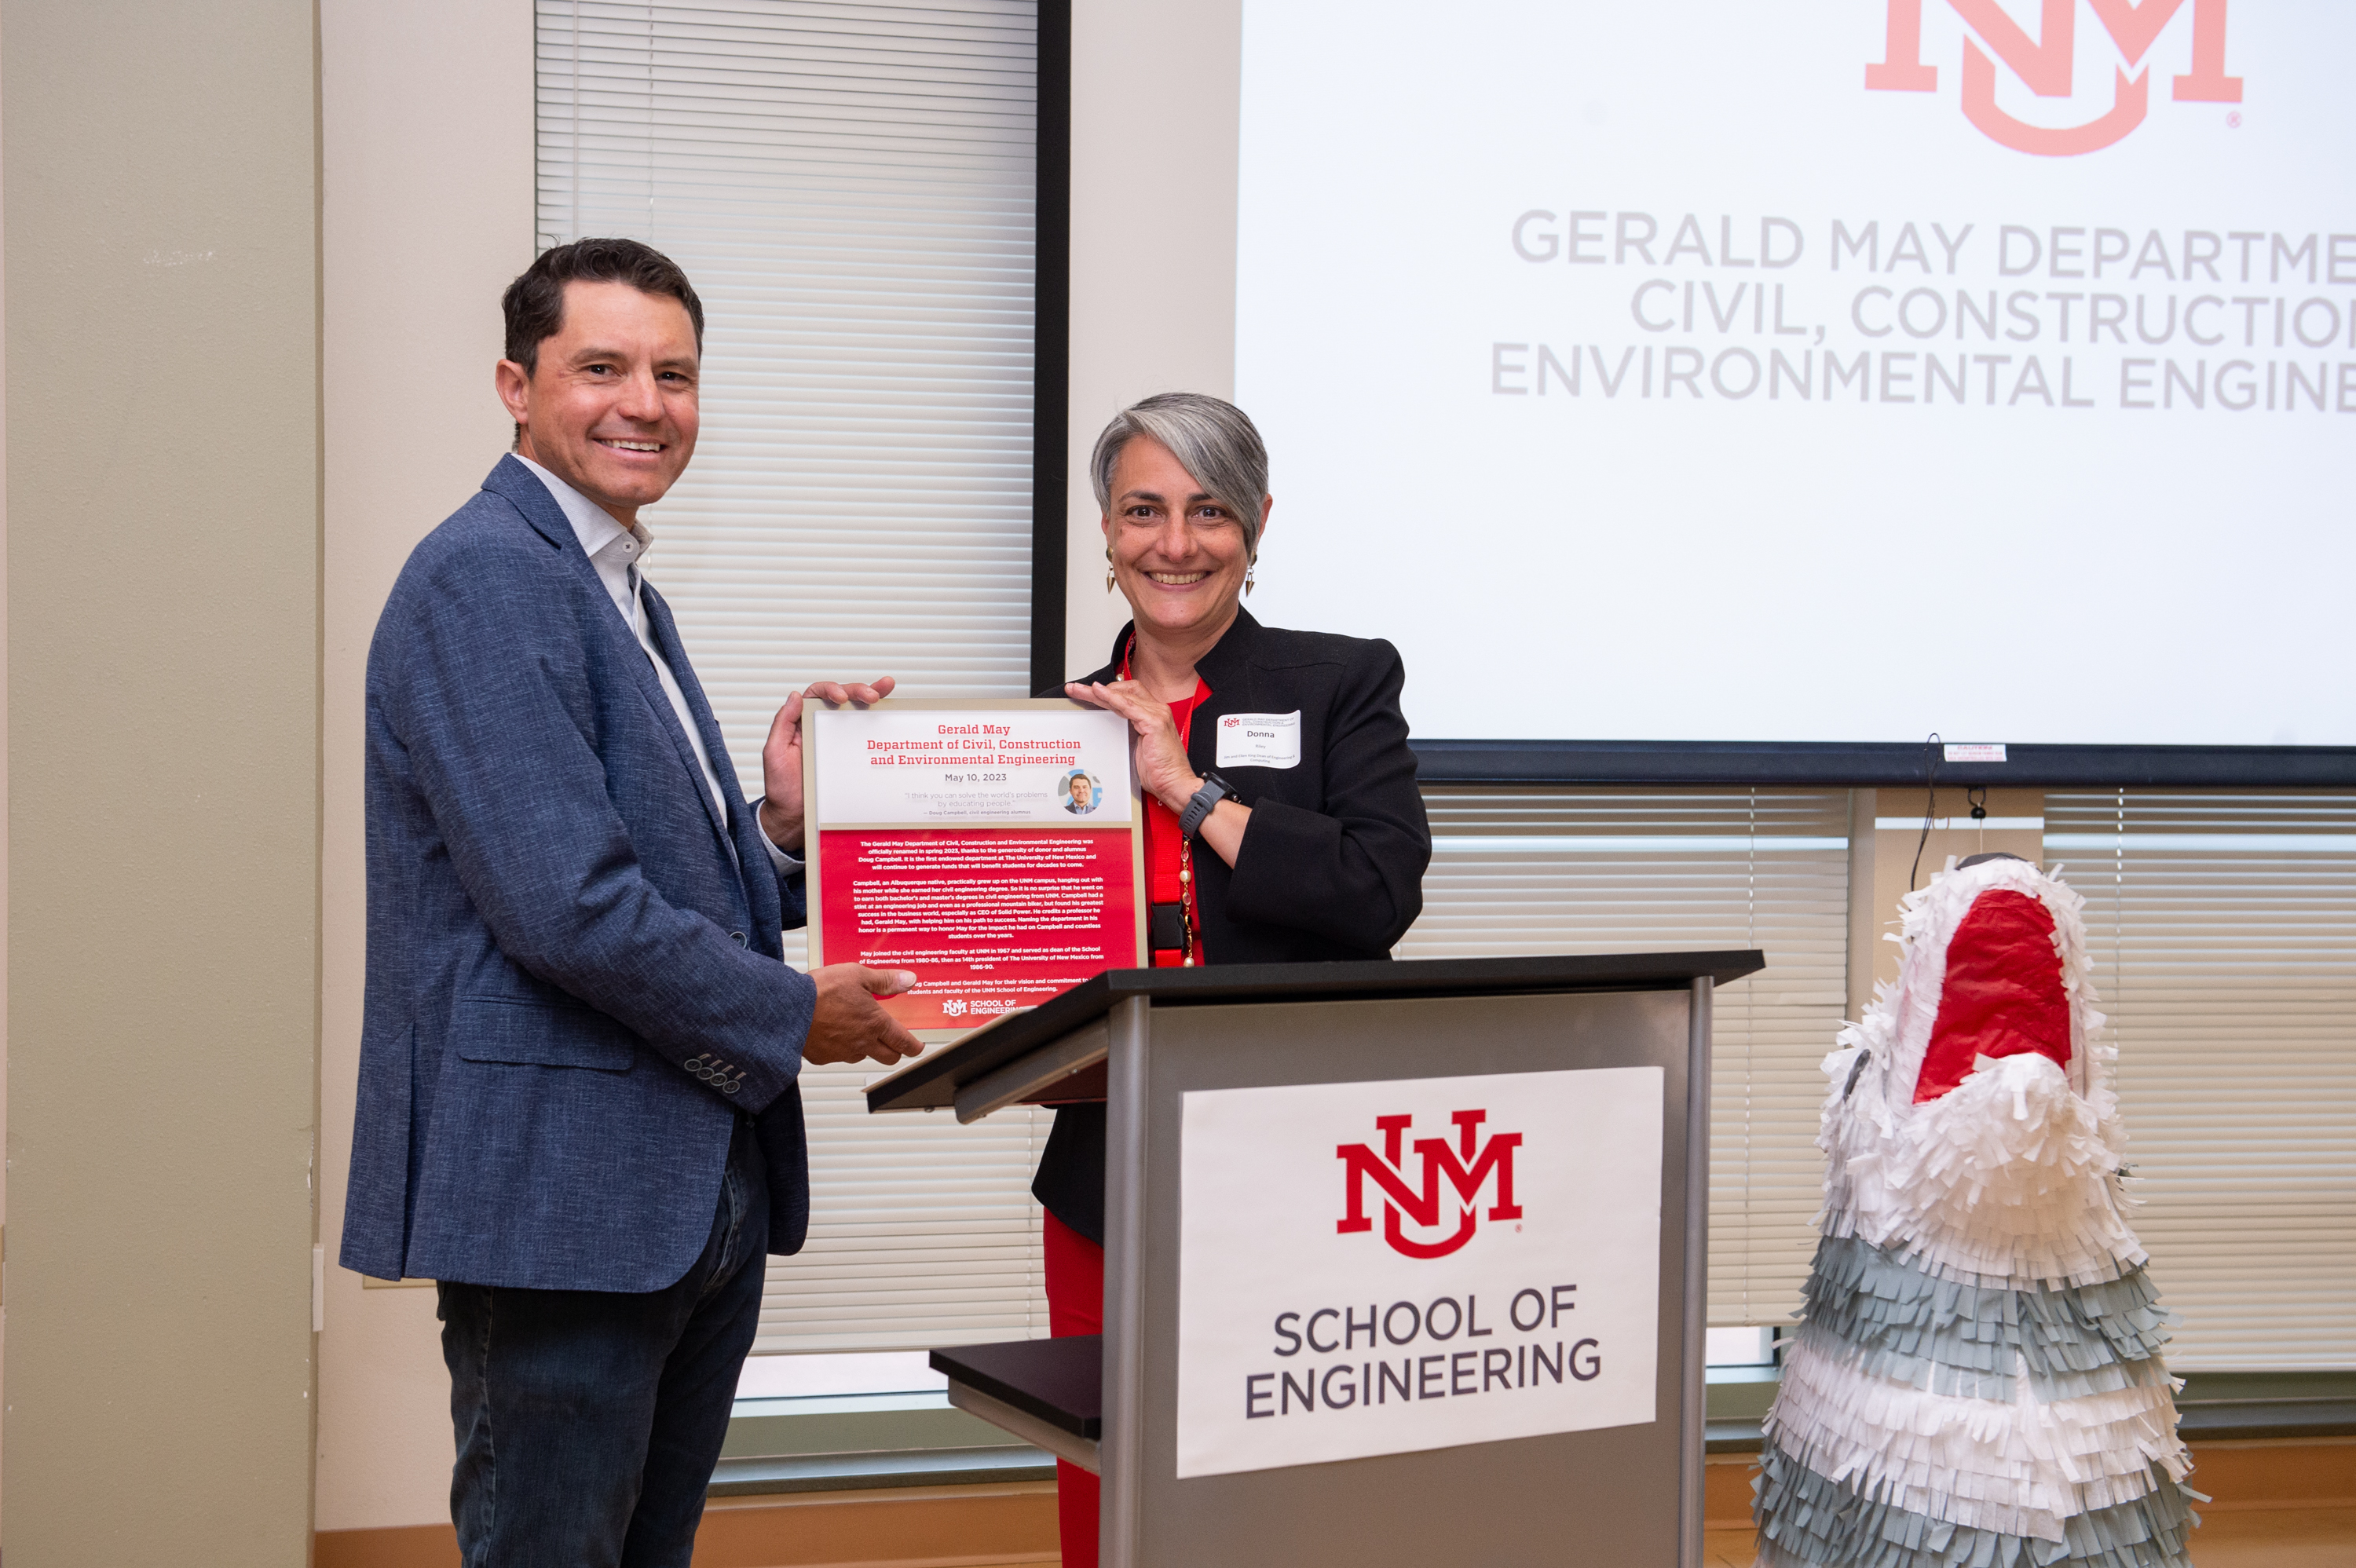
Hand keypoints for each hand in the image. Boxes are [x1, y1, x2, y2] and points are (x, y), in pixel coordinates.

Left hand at [760, 675, 895, 849]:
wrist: (795, 817)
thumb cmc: (782, 788)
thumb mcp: (774, 753)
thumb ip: (783, 723)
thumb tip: (795, 696)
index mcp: (802, 723)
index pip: (817, 695)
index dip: (831, 689)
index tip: (841, 697)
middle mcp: (822, 727)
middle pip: (843, 698)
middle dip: (859, 690)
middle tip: (873, 694)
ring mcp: (839, 740)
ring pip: (857, 712)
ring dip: (874, 696)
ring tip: (886, 688)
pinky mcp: (852, 756)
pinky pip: (866, 736)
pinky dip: (879, 723)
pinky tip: (891, 713)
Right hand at [803, 964, 925, 1066]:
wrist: (788, 1008)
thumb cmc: (821, 991)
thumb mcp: (857, 975)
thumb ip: (885, 980)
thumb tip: (908, 980)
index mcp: (875, 1023)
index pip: (904, 1042)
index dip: (914, 1046)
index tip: (916, 1047)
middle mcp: (862, 1043)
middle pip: (889, 1058)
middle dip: (894, 1051)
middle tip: (892, 1041)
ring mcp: (843, 1053)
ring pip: (862, 1056)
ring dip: (865, 1047)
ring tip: (855, 1029)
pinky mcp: (823, 1058)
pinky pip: (837, 1056)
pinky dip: (839, 1047)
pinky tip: (831, 1032)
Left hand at [1065, 679, 1198, 810]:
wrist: (1175, 784)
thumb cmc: (1159, 772)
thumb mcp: (1135, 749)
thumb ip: (1124, 734)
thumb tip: (1104, 728)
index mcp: (1152, 715)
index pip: (1126, 695)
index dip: (1106, 692)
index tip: (1085, 693)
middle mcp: (1156, 711)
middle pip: (1124, 690)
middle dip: (1097, 689)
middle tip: (1076, 689)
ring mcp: (1157, 714)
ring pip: (1123, 695)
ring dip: (1098, 692)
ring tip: (1080, 690)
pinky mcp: (1155, 722)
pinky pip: (1128, 706)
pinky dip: (1112, 698)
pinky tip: (1099, 694)